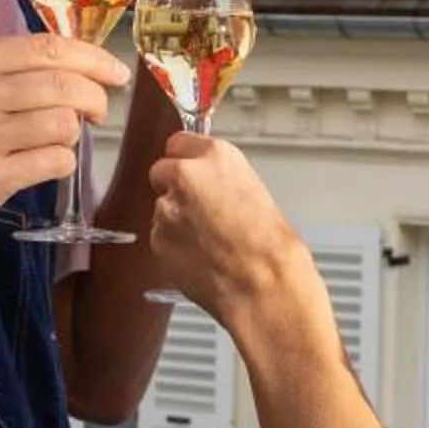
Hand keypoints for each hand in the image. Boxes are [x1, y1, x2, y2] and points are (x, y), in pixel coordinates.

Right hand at [0, 33, 127, 254]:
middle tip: (96, 111)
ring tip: (51, 141)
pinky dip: (60, 163)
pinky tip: (39, 165)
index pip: (47, 48)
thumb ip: (3, 71)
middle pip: (65, 86)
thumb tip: (75, 66)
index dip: (93, 58)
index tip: (116, 72)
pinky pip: (55, 161)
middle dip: (94, 98)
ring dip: (71, 135)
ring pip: (65, 125)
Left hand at [146, 135, 310, 329]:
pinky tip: (200, 257)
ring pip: (161, 208)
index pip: (179, 142)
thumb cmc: (271, 246)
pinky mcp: (157, 240)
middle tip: (199, 210)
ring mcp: (166, 209)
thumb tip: (208, 184)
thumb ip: (220, 180)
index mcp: (216, 157)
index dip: (185, 160)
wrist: (263, 285)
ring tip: (208, 242)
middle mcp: (186, 176)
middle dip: (174, 188)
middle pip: (162, 172)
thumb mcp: (253, 191)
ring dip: (176, 221)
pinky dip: (174, 246)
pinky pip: (160, 237)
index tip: (190, 170)